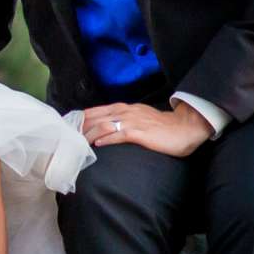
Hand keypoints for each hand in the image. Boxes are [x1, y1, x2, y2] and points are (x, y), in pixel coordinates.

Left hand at [82, 102, 213, 158]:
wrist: (185, 128)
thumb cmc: (164, 127)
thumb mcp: (141, 119)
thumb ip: (126, 122)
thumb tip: (110, 130)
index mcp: (125, 108)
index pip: (96, 111)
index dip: (81, 119)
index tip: (70, 129)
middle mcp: (126, 111)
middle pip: (95, 117)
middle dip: (80, 128)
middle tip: (69, 139)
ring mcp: (132, 121)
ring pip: (103, 125)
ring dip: (88, 135)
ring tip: (79, 144)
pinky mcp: (139, 133)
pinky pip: (118, 134)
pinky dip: (105, 139)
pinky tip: (97, 145)